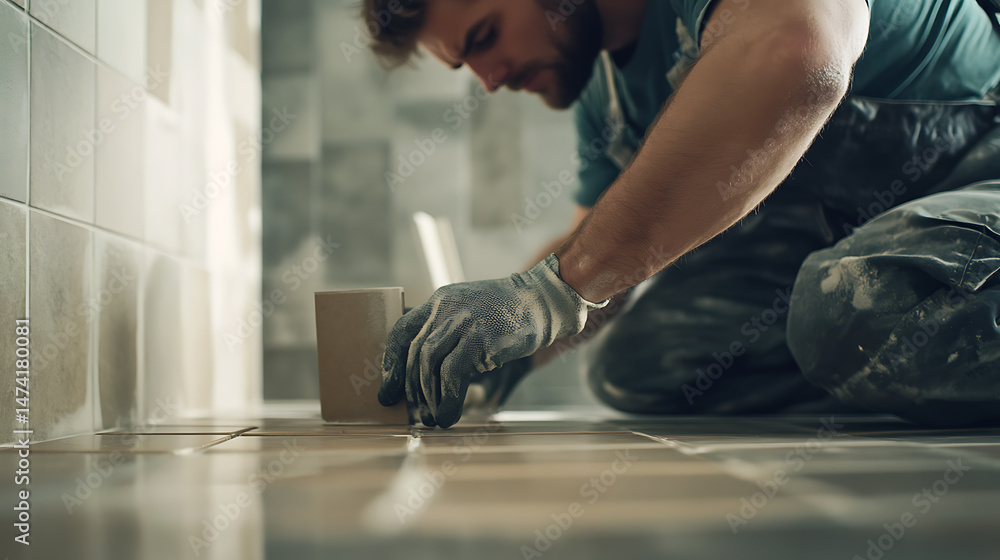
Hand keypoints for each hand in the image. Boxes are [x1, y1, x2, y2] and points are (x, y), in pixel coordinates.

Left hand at [378, 254, 606, 427]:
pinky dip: (447, 400)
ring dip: (427, 397)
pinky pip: (452, 375)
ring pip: (429, 364)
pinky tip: (450, 415)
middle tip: (413, 412)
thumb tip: (429, 375)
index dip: (391, 362)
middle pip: (415, 352)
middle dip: (410, 387)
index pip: (402, 330)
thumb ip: (450, 331)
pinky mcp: (481, 339)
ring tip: (432, 418)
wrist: (547, 300)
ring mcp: (463, 322)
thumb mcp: (472, 310)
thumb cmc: (512, 312)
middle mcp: (446, 308)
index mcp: (441, 301)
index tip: (389, 388)